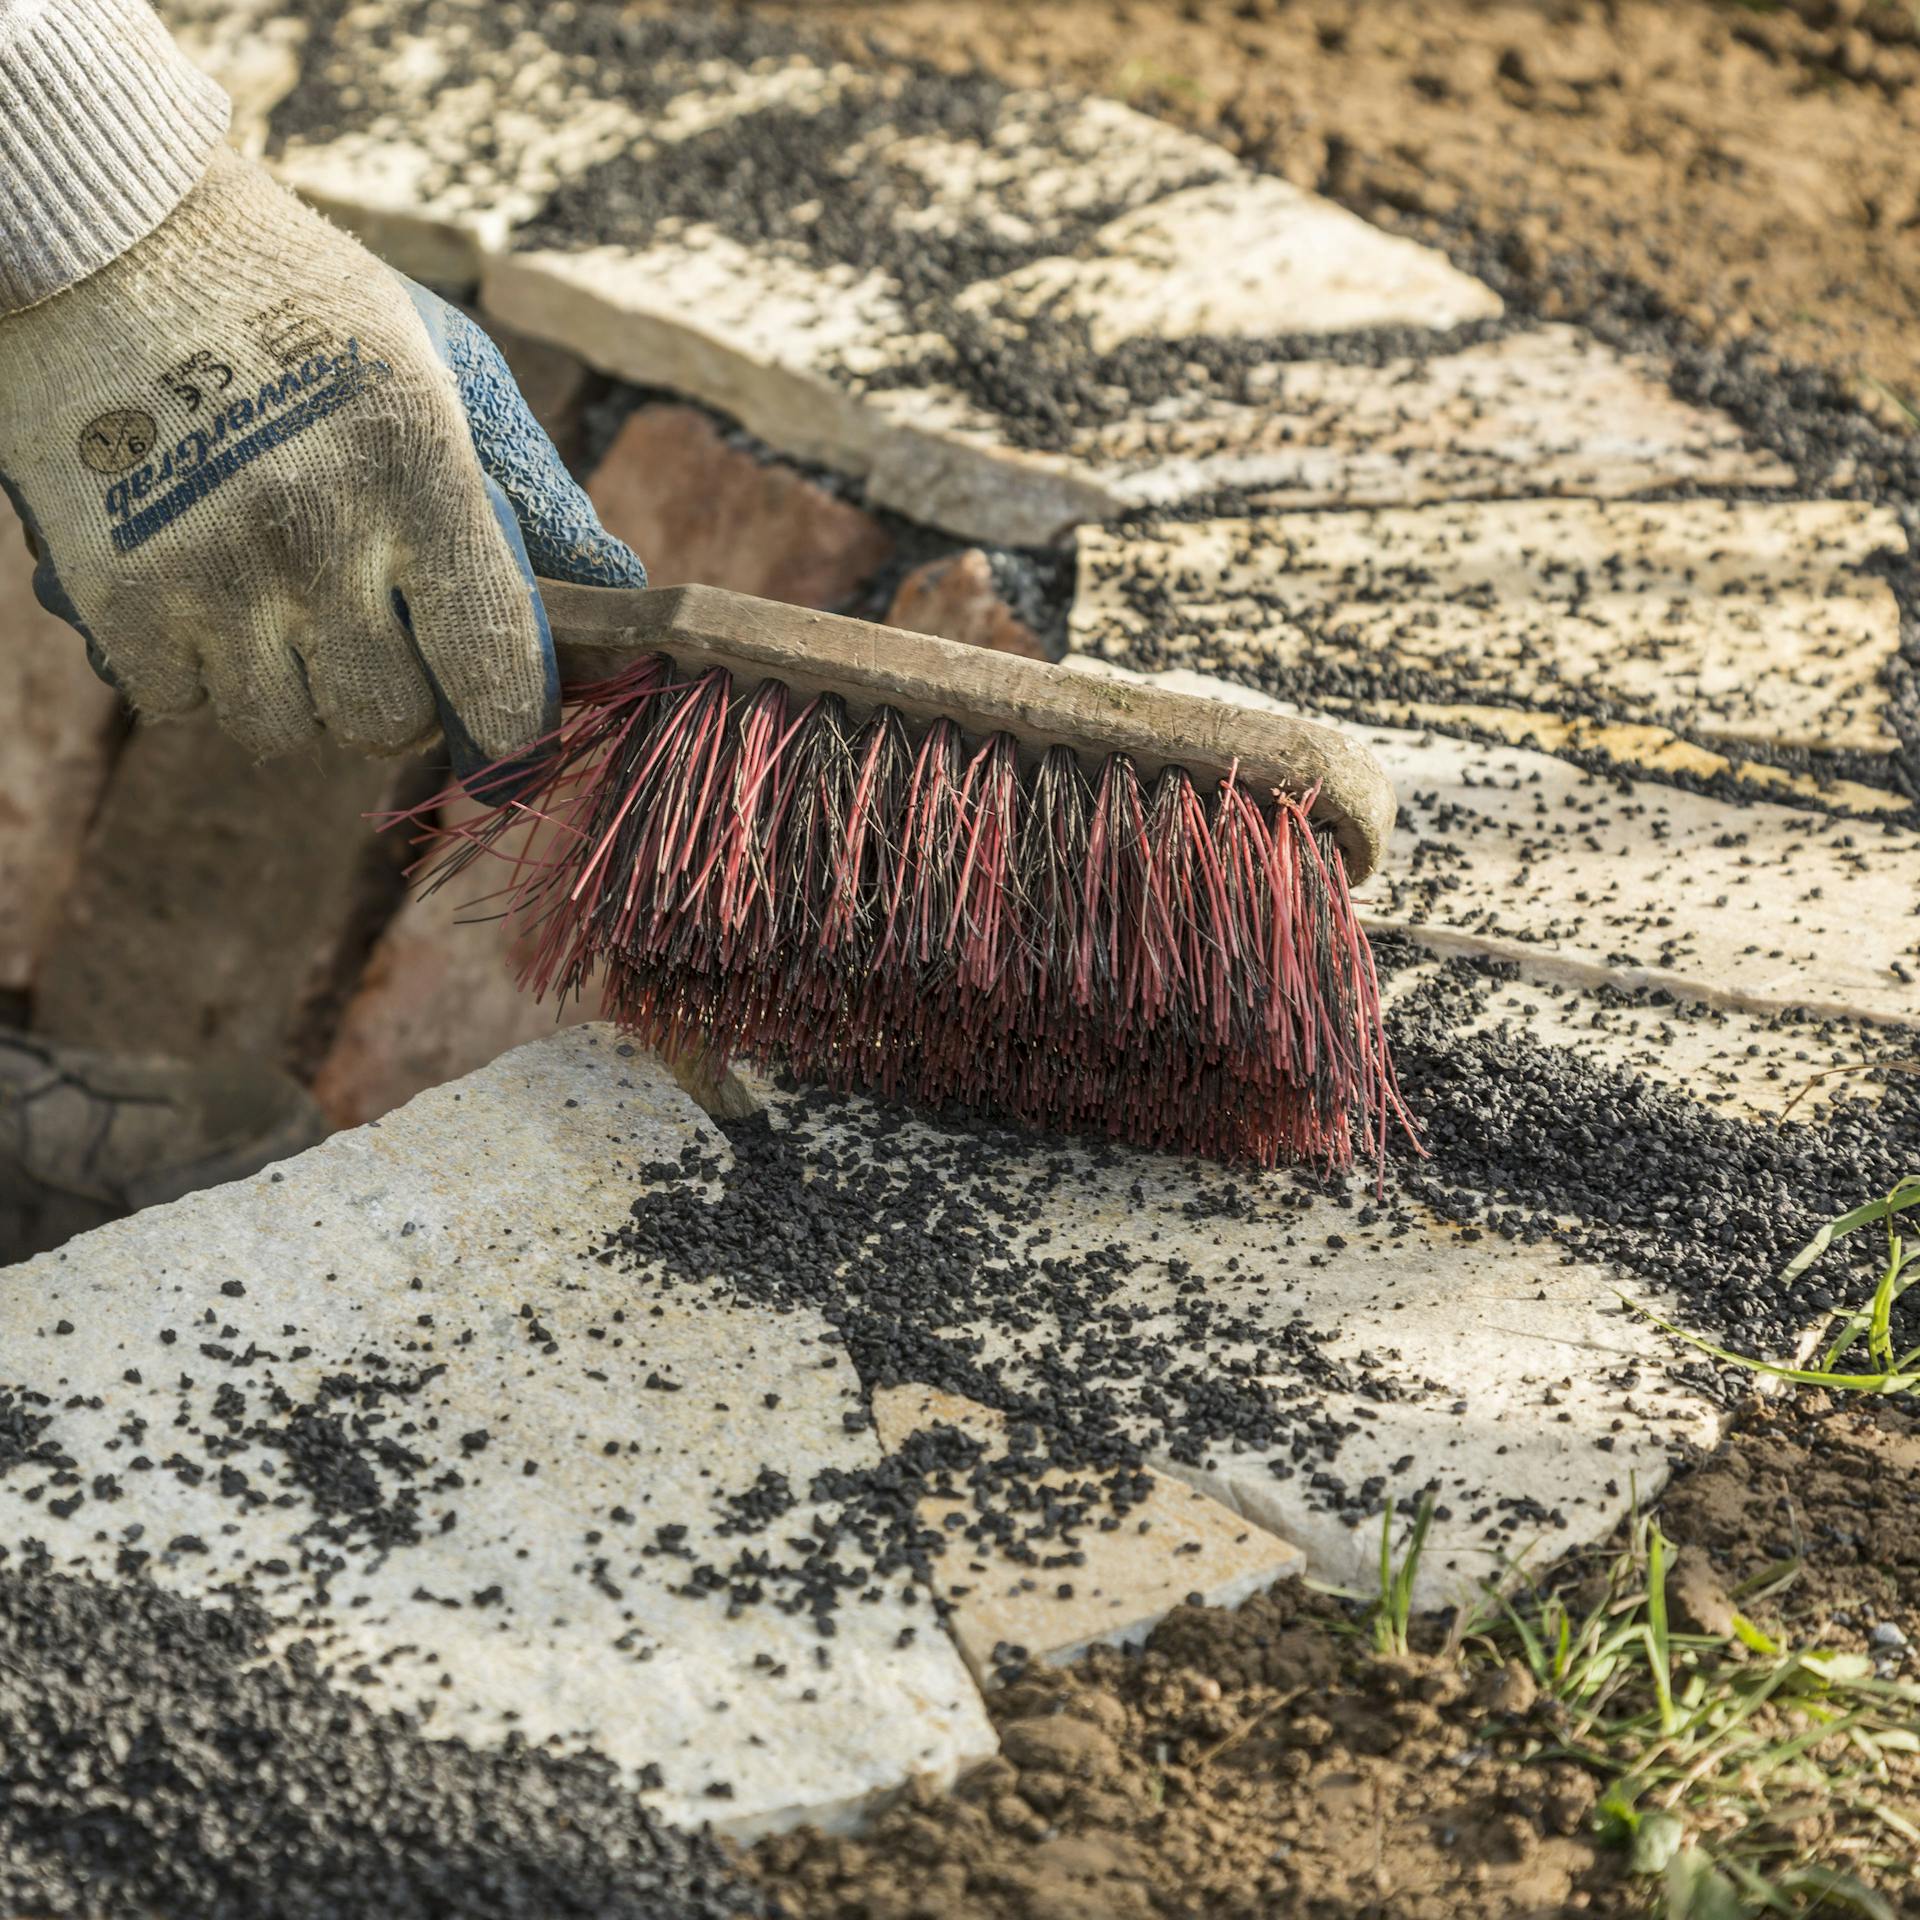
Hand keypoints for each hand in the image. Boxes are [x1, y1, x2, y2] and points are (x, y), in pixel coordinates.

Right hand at [0, 145, 642, 784]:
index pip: (492, 664)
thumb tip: (619, 589)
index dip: (513, 720)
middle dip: (395, 698)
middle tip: (379, 639)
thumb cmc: (314, 310)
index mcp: (415, 472)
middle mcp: (312, 531)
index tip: (510, 724)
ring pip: (281, 729)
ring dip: (293, 690)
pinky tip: (205, 595)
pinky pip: (181, 705)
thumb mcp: (447, 368)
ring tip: (284, 605)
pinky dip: (199, 673)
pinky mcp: (115, 593)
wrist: (114, 237)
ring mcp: (205, 569)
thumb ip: (537, 488)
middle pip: (385, 723)